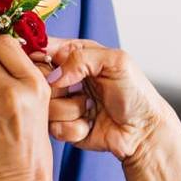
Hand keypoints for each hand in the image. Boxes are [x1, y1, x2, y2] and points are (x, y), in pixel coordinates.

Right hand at [40, 39, 172, 163]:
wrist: (143, 131)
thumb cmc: (136, 94)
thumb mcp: (116, 61)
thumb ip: (81, 58)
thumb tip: (53, 76)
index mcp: (75, 55)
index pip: (42, 49)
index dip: (39, 57)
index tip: (51, 66)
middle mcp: (65, 78)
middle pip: (37, 80)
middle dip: (59, 87)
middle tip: (81, 89)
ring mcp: (62, 103)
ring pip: (44, 106)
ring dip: (71, 109)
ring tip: (91, 107)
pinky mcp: (63, 127)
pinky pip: (54, 128)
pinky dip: (75, 128)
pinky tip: (90, 125)